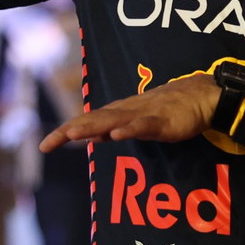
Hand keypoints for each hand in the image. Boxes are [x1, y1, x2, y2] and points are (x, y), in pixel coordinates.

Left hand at [39, 74, 219, 151]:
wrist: (201, 97)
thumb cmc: (169, 110)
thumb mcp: (138, 122)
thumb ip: (116, 129)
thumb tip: (94, 138)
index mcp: (119, 112)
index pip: (87, 122)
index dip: (64, 132)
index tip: (44, 146)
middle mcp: (126, 111)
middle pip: (93, 120)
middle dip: (70, 130)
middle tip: (48, 143)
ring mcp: (143, 115)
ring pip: (113, 121)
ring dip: (92, 127)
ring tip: (72, 134)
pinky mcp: (162, 121)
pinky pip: (143, 126)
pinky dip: (129, 129)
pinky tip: (116, 135)